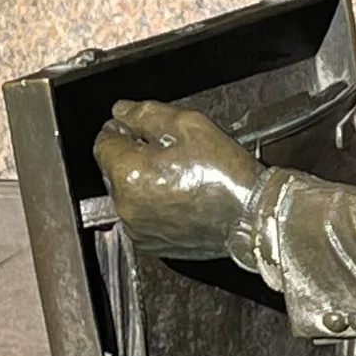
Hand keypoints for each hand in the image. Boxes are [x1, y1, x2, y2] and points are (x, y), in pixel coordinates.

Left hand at [93, 100, 262, 260]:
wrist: (252, 214)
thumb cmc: (226, 173)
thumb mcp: (188, 124)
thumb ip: (146, 114)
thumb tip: (121, 112)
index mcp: (128, 173)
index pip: (103, 142)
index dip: (123, 131)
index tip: (142, 131)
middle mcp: (126, 204)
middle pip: (112, 169)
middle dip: (134, 158)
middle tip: (171, 154)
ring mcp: (137, 228)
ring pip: (126, 194)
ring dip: (142, 183)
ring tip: (178, 178)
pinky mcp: (150, 243)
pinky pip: (139, 216)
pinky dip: (152, 206)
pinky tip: (179, 198)